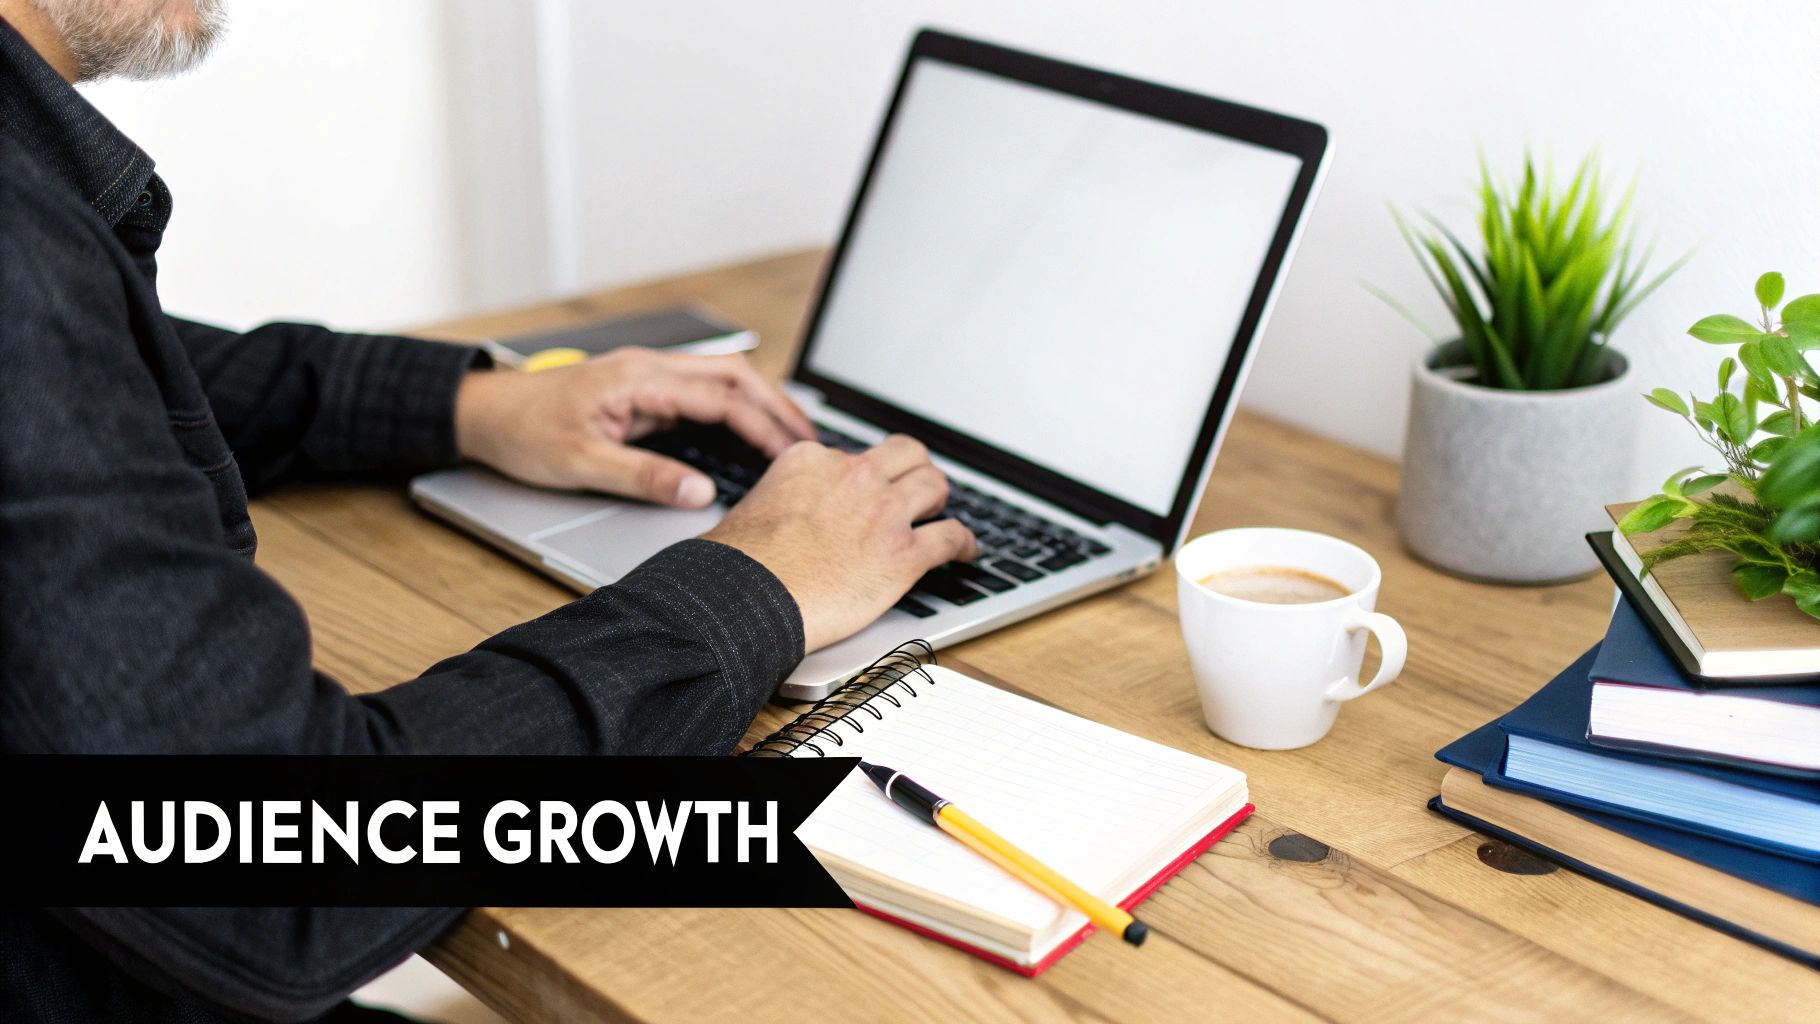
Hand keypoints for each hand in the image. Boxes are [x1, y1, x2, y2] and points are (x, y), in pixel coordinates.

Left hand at [453, 349, 814, 505]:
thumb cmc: (523, 431)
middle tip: (810, 442)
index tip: (791, 454)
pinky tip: (749, 434)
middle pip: (735, 376)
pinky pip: (702, 394)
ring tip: (792, 438)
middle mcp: (650, 369)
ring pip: (722, 380)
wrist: (484, 413)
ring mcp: (648, 377)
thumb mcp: (581, 463)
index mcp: (640, 379)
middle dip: (777, 407)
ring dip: (760, 404)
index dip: (763, 427)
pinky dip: (735, 410)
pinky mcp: (644, 392)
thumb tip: (700, 490)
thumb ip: (645, 476)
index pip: (721, 398)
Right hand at [704, 436, 977, 652]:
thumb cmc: (737, 565)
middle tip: (915, 489)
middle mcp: (853, 475)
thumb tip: (783, 516)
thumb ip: (782, 498)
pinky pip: (952, 537)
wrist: (745, 598)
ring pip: (934, 484)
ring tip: (940, 513)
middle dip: (913, 469)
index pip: (853, 455)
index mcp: (812, 460)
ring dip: (939, 499)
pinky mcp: (904, 554)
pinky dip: (965, 544)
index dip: (865, 475)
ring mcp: (884, 512)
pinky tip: (967, 552)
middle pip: (906, 454)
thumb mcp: (754, 505)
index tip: (867, 488)